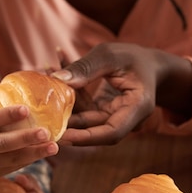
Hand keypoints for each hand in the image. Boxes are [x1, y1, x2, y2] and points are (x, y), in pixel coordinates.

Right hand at [0, 79, 59, 181]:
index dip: (7, 115)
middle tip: (45, 132)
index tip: (26, 109)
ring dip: (35, 153)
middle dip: (25, 138)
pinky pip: (17, 166)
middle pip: (3, 143)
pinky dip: (32, 159)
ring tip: (54, 146)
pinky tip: (47, 152)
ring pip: (14, 159)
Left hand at [52, 42, 191, 145]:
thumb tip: (57, 79)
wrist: (149, 64)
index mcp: (137, 108)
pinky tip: (52, 68)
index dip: (86, 137)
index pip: (112, 132)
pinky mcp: (104, 113)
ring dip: (64, 102)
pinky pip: (84, 109)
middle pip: (94, 129)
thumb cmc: (134, 57)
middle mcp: (127, 119)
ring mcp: (114, 118)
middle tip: (41, 115)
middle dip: (68, 121)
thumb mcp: (111, 55)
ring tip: (45, 76)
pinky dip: (70, 93)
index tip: (61, 135)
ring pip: (85, 119)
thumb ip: (86, 67)